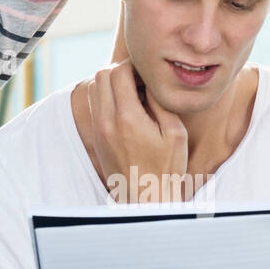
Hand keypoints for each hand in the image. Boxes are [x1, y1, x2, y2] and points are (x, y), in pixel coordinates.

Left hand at [86, 61, 188, 202]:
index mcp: (127, 118)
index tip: (149, 76)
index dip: (134, 66)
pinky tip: (128, 111)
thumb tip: (149, 83)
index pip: (118, 72)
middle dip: (121, 71)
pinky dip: (108, 100)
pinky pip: (96, 106)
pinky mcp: (98, 139)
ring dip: (112, 85)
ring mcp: (99, 131)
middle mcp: (107, 122)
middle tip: (141, 83)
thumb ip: (160, 103)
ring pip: (94, 89)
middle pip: (101, 75)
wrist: (146, 201)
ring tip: (134, 96)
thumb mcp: (175, 134)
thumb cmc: (166, 169)